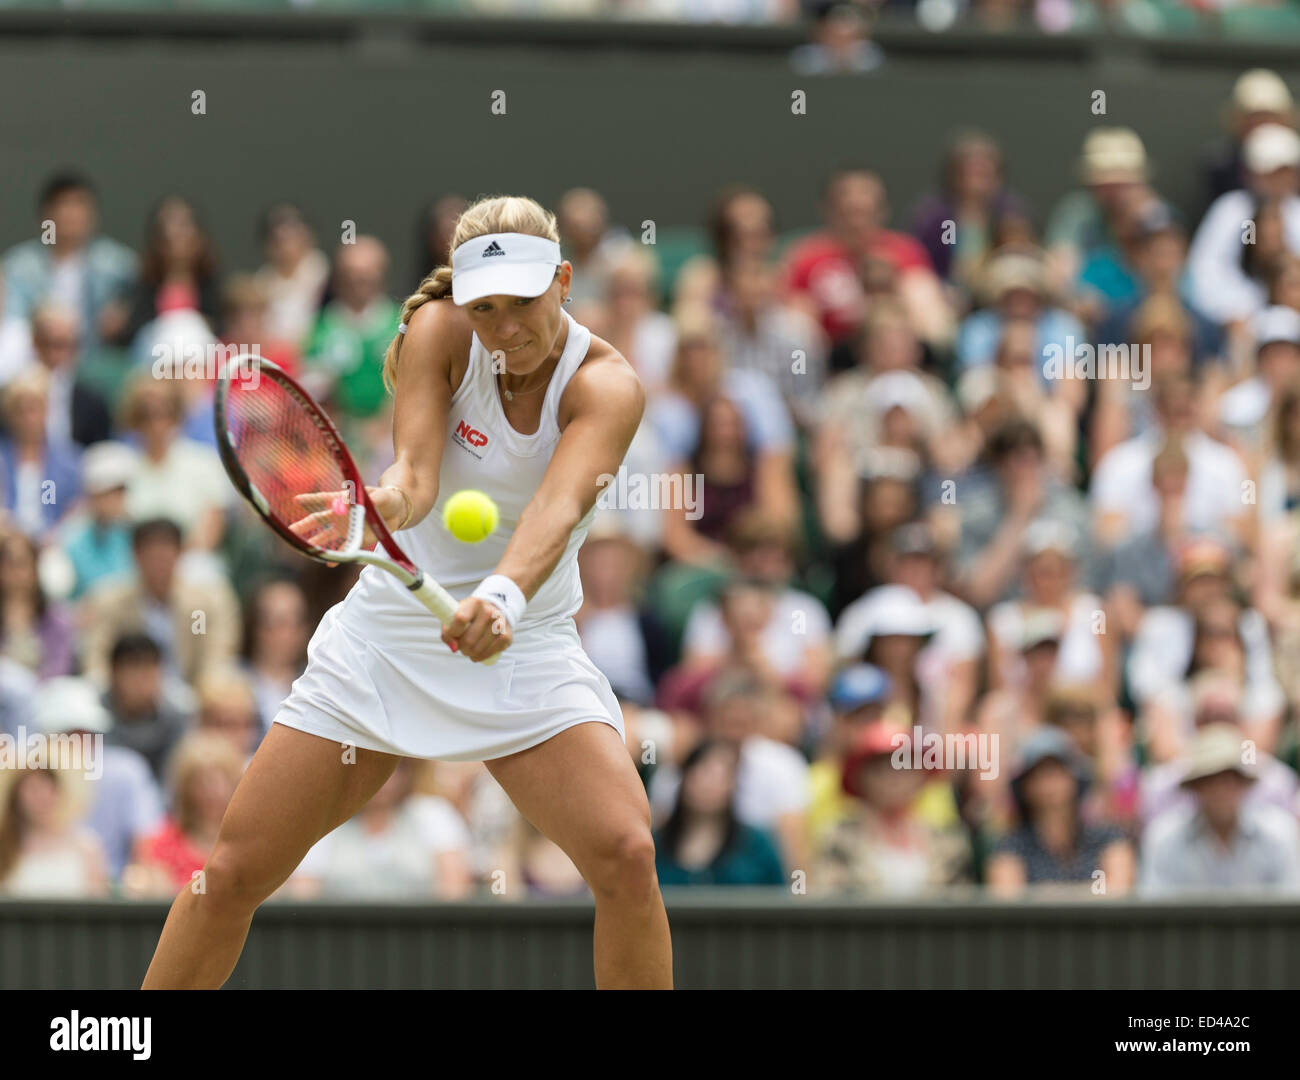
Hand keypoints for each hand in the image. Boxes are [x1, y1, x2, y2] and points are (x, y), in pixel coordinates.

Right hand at [289, 485, 407, 565]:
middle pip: (318, 520)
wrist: (396, 510)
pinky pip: (344, 548)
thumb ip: (361, 498)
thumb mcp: (376, 495)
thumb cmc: (384, 497)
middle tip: (291, 531)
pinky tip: (328, 562)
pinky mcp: (356, 539)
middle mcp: (341, 514)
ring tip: (304, 550)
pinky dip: (337, 556)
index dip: (310, 499)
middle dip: (305, 526)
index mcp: (343, 500)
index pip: (323, 499)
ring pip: (327, 536)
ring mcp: (347, 528)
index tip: (296, 500)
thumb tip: (343, 501)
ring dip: (317, 543)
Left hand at [442, 595, 512, 662]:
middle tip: (461, 646)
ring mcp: (499, 624)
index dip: (452, 632)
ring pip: (477, 649)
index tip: (452, 636)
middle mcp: (489, 612)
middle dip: (461, 647)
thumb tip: (454, 648)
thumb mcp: (456, 615)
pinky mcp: (506, 636)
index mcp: (474, 603)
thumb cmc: (470, 615)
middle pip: (468, 639)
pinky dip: (481, 656)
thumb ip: (448, 631)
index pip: (460, 619)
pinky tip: (478, 653)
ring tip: (469, 648)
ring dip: (470, 653)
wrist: (494, 610)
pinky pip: (489, 653)